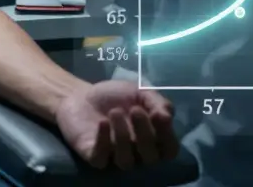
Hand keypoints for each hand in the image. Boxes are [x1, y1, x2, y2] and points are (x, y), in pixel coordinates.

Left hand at [55, 81, 179, 169]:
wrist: (82, 95)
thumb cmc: (117, 96)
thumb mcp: (140, 92)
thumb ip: (157, 102)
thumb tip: (167, 115)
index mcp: (154, 139)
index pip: (170, 150)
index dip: (168, 136)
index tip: (158, 113)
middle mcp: (138, 153)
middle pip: (150, 158)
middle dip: (145, 134)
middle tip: (134, 110)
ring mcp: (116, 157)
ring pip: (126, 161)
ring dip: (123, 136)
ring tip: (114, 112)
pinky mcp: (95, 157)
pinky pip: (101, 158)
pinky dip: (103, 140)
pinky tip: (102, 122)